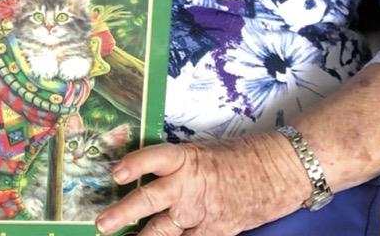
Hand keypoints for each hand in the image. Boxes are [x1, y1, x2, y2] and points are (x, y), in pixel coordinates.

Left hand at [94, 133, 305, 235]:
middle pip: (149, 201)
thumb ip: (173, 166)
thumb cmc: (237, 156)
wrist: (278, 172)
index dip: (134, 165)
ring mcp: (200, 213)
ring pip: (162, 231)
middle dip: (123, 213)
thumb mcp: (201, 151)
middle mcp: (189, 187)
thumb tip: (142, 175)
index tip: (115, 173)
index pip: (154, 159)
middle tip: (102, 223)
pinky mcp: (213, 231)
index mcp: (186, 159)